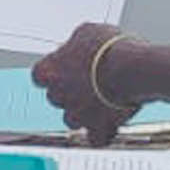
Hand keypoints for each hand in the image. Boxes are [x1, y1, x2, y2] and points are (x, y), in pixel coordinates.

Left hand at [32, 23, 138, 145]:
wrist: (131, 69)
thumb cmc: (109, 48)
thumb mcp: (88, 32)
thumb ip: (75, 43)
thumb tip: (76, 44)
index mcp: (51, 69)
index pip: (38, 75)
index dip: (52, 74)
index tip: (63, 70)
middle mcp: (58, 94)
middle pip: (55, 97)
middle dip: (69, 93)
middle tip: (89, 82)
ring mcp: (76, 114)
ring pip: (72, 119)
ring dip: (83, 113)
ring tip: (102, 101)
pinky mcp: (96, 129)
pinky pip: (96, 137)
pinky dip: (103, 132)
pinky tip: (112, 123)